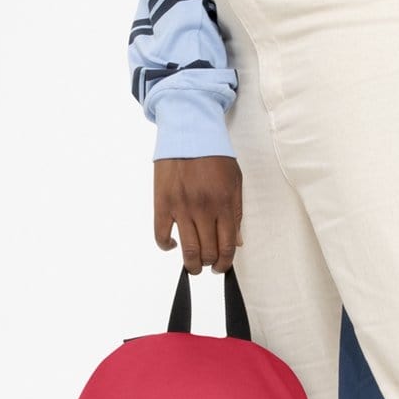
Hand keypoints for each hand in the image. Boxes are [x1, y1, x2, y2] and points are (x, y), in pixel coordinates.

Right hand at [154, 155, 243, 273]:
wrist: (188, 132)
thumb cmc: (214, 155)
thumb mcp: (235, 182)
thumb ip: (237, 213)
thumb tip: (237, 241)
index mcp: (223, 203)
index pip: (227, 245)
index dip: (225, 262)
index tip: (222, 266)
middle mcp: (203, 208)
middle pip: (208, 251)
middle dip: (210, 264)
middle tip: (209, 264)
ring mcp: (181, 207)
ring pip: (187, 249)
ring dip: (191, 264)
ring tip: (193, 265)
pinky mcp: (162, 202)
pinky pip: (161, 234)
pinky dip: (166, 245)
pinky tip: (172, 245)